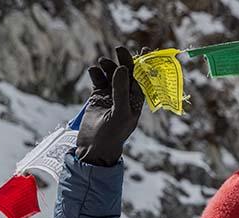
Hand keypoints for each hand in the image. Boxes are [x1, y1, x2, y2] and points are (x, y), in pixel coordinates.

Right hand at [76, 46, 144, 166]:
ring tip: (102, 62)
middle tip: (119, 49)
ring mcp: (110, 96)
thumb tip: (122, 68)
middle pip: (127, 73)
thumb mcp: (120, 113)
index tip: (145, 49)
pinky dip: (96, 73)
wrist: (94, 148)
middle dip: (124, 61)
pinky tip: (93, 71)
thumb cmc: (113, 135)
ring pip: (111, 74)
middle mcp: (124, 97)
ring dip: (108, 66)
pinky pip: (98, 80)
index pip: (142, 80)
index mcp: (135, 102)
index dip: (144, 65)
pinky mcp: (97, 97)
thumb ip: (121, 91)